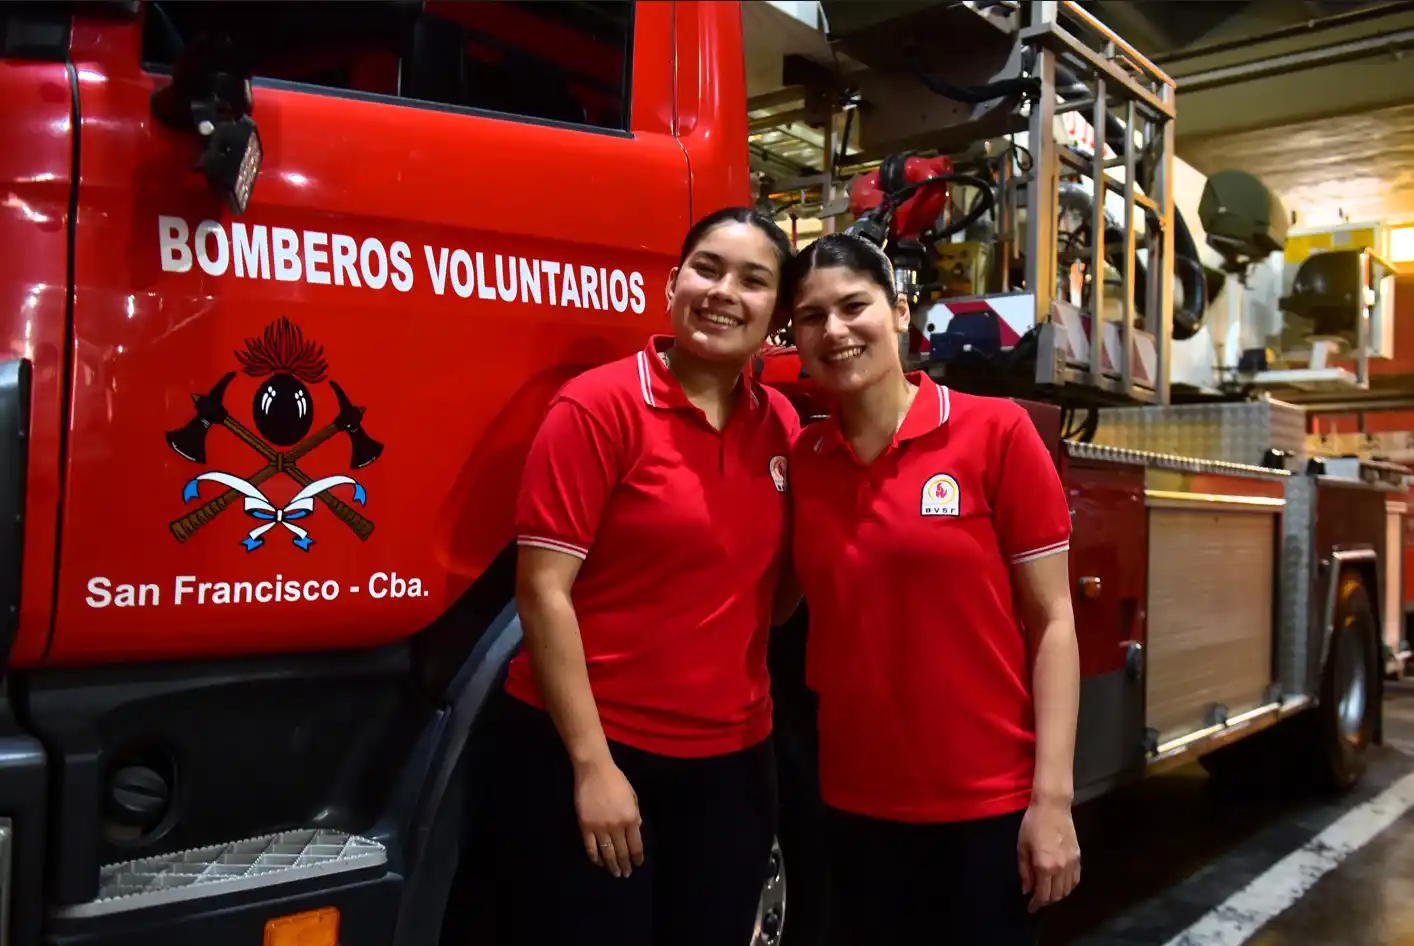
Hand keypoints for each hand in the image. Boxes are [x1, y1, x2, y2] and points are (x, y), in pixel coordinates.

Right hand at [573, 758, 644, 877]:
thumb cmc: (616, 780)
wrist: (594, 770)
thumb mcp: (632, 796)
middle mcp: (616, 826)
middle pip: (622, 852)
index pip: (636, 845)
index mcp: (630, 818)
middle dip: (625, 865)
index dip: (637, 857)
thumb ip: (635, 814)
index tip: (637, 865)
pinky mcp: (585, 826)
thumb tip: (636, 830)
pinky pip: (590, 847)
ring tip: (615, 873)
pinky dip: (594, 857)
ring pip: (607, 853)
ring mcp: (600, 828)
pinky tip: (598, 863)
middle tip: (625, 874)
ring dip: (612, 865)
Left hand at [1017, 795, 1080, 911]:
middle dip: (1045, 901)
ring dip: (1057, 895)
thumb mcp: (1022, 847)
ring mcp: (1071, 863)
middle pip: (1056, 895)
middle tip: (1037, 900)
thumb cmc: (1032, 824)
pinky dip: (1068, 887)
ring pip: (1067, 890)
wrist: (1052, 807)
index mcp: (1044, 866)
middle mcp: (1060, 869)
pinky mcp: (1078, 857)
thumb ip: (1024, 871)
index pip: (1042, 895)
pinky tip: (1061, 884)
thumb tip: (1026, 890)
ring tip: (1047, 893)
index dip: (1036, 904)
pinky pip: (1075, 879)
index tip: (1030, 908)